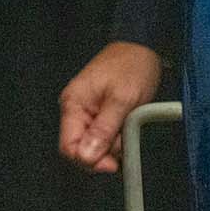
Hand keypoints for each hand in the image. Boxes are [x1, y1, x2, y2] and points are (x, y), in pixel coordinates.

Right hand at [59, 41, 162, 172]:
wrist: (140, 46)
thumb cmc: (131, 66)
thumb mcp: (122, 99)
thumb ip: (104, 129)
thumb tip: (87, 157)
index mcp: (73, 103)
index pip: (68, 147)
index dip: (88, 161)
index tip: (112, 163)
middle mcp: (74, 109)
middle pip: (81, 149)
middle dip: (104, 153)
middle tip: (124, 141)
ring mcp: (85, 111)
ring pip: (94, 144)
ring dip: (113, 144)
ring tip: (128, 127)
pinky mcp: (97, 112)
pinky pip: (102, 135)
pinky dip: (116, 136)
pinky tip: (126, 125)